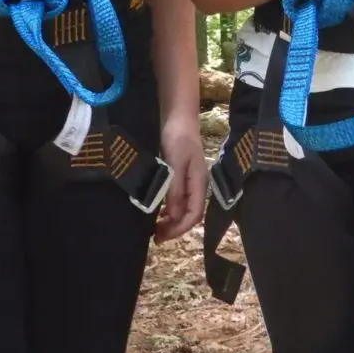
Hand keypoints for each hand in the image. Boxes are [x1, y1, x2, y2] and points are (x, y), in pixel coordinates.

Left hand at [153, 119, 206, 242]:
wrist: (177, 115)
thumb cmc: (177, 137)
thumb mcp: (174, 163)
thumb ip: (175, 189)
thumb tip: (173, 216)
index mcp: (199, 183)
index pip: (194, 215)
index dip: (179, 229)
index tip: (162, 236)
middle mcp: (196, 185)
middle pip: (189, 214)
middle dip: (174, 228)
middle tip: (155, 237)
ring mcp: (189, 180)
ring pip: (183, 208)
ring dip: (171, 221)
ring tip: (155, 228)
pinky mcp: (181, 175)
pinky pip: (177, 199)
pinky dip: (168, 209)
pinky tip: (158, 211)